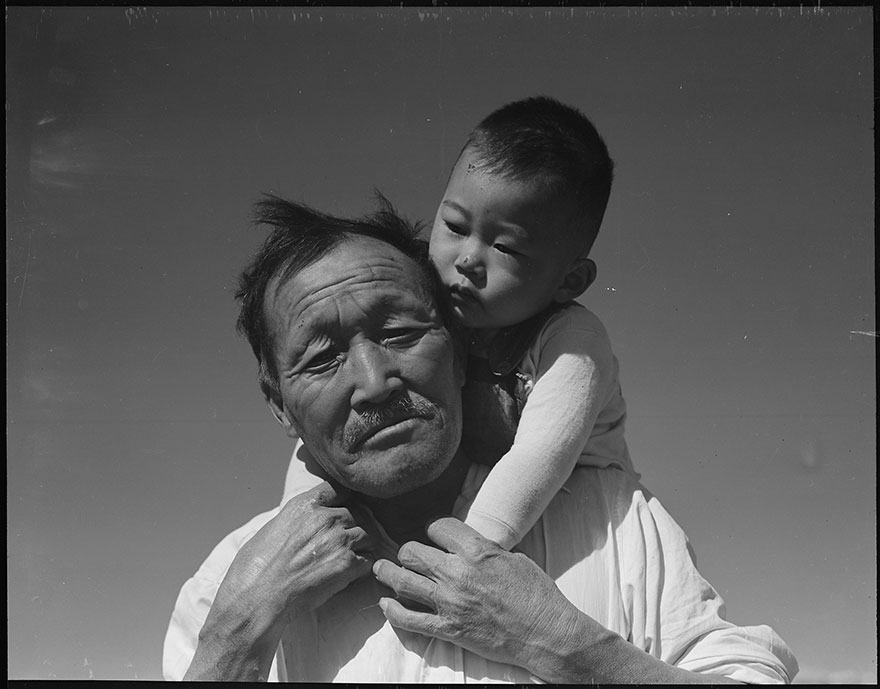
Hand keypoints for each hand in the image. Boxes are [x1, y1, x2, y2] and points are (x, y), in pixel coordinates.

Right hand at [186, 481, 373, 679]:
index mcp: (305, 505)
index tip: (345, 509)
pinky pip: (369, 559)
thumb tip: (305, 523)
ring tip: (353, 556)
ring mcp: (339, 540)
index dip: (345, 499)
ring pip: (370, 534)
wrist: (256, 598)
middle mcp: (325, 517)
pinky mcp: (347, 564)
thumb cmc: (255, 568)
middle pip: (359, 512)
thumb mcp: (273, 527)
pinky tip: (351, 574)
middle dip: (357, 524)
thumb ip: (297, 519)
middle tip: (350, 540)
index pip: (339, 489)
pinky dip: (364, 566)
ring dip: (364, 545)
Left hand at [372, 517, 593, 680]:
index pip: (437, 527)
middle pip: (413, 552)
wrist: (546, 633)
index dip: (433, 529)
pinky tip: (386, 605)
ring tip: (381, 569)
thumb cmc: (536, 594)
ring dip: (388, 573)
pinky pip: (409, 620)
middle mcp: (458, 573)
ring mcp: (450, 602)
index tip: (432, 534)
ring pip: (403, 581)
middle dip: (407, 551)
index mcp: (476, 550)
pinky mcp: (448, 628)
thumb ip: (485, 550)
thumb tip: (471, 546)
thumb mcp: (514, 558)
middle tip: (406, 555)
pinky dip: (392, 612)